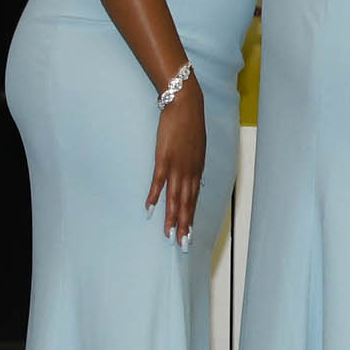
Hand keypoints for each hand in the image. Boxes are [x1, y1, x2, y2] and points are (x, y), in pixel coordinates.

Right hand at [146, 78, 204, 244]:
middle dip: (184, 225)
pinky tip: (151, 210)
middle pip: (187, 203)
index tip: (189, 232)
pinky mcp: (164, 158)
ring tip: (169, 234)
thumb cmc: (190, 124)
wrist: (186, 105)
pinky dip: (155, 197)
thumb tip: (194, 178)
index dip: (191, 216)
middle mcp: (190, 172)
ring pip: (175, 197)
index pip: (194, 199)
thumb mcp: (197, 148)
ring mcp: (177, 166)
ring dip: (172, 217)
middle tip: (182, 244)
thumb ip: (194, 165)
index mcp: (197, 170)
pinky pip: (159, 182)